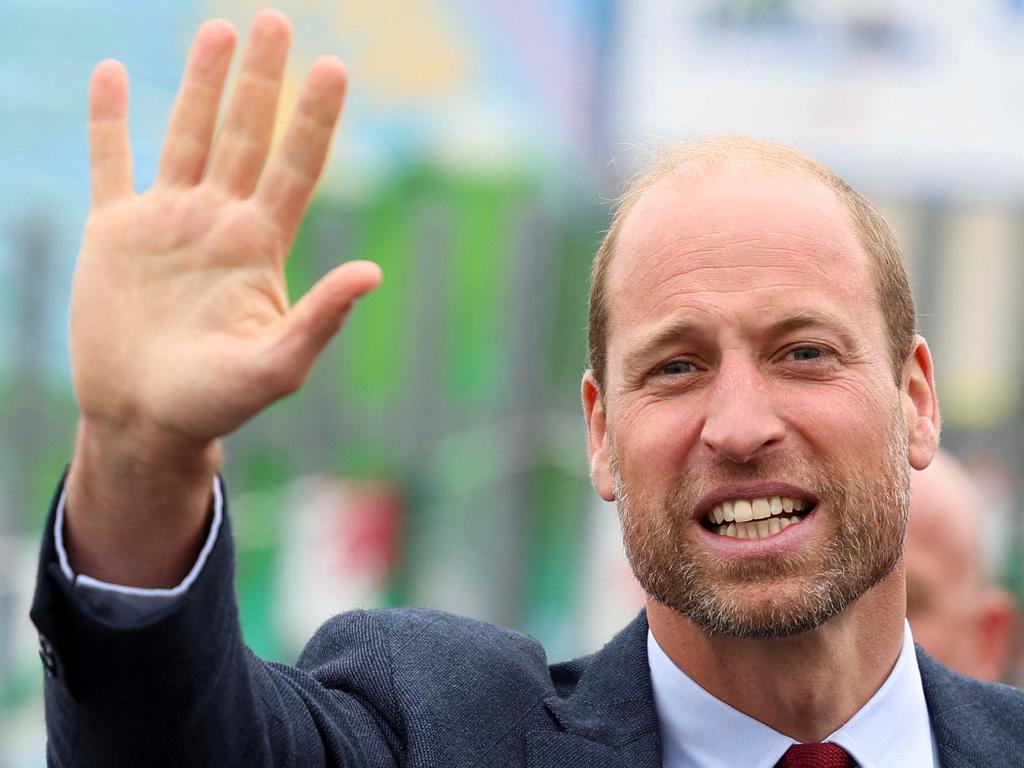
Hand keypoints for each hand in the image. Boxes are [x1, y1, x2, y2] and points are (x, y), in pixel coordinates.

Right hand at [72, 10, 380, 449]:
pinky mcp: (115, 232)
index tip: (334, 67)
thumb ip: (320, 320)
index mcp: (261, 246)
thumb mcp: (275, 367)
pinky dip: (108, 120)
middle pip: (245, 134)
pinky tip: (111, 73)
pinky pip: (110, 162)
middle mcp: (220, 222)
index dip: (314, 118)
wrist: (143, 420)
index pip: (296, 167)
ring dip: (200, 83)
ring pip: (186, 135)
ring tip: (217, 29)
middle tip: (276, 21)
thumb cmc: (215, 404)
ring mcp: (168, 222)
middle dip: (261, 80)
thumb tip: (373, 272)